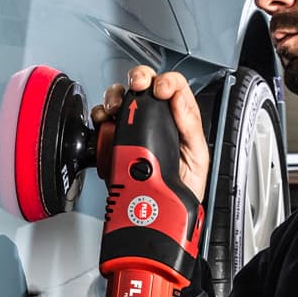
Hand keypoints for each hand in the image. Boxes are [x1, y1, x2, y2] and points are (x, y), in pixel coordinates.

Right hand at [91, 64, 210, 203]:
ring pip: (120, 98)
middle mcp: (155, 120)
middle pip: (144, 84)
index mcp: (179, 119)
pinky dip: (100, 117)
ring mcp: (132, 130)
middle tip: (138, 86)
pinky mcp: (113, 142)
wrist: (160, 218)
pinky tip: (105, 122)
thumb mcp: (198, 158)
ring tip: (117, 108)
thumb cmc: (183, 189)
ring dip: (116, 96)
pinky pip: (102, 122)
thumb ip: (190, 126)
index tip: (161, 91)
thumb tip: (178, 98)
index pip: (174, 86)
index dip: (167, 81)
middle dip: (138, 78)